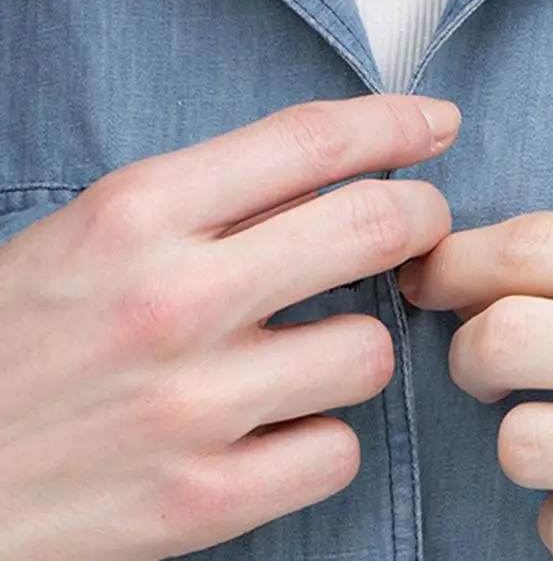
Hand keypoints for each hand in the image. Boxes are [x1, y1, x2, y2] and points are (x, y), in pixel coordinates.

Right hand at [0, 94, 458, 560]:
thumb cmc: (19, 335)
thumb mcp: (94, 231)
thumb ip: (213, 198)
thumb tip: (338, 176)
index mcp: (138, 213)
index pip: (312, 141)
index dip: (396, 122)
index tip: (437, 123)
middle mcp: (174, 301)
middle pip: (373, 228)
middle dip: (424, 218)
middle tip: (421, 225)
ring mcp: (192, 407)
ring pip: (369, 350)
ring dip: (357, 343)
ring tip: (306, 350)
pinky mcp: (200, 503)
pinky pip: (337, 450)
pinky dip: (321, 435)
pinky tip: (276, 427)